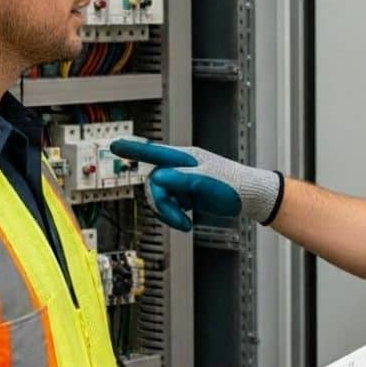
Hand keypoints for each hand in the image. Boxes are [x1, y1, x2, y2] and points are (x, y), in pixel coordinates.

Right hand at [109, 138, 280, 231]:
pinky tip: (186, 220)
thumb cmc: (233, 185)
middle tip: (176, 215)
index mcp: (184, 158)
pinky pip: (170, 204)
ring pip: (161, 196)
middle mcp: (181, 167)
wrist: (250, 198)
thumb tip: (158, 179)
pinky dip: (174, 215)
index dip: (133, 148)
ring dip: (168, 212)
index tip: (115, 144)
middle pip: (154, 182)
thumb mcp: (205, 182)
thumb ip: (180, 179)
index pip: (153, 152)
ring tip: (183, 222)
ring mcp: (184, 181)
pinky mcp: (188, 194)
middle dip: (160, 202)